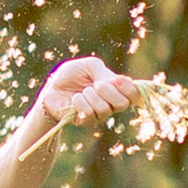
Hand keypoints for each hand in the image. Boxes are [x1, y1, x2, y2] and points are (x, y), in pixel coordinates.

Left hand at [25, 55, 144, 134]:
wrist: (52, 86)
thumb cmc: (72, 74)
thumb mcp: (90, 66)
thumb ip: (104, 72)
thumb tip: (115, 83)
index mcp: (117, 89)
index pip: (135, 94)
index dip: (130, 88)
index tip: (117, 80)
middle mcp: (112, 104)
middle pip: (123, 104)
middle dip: (108, 91)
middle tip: (95, 84)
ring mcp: (99, 115)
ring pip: (104, 109)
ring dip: (90, 95)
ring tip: (82, 91)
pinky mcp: (85, 121)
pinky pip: (89, 114)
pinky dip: (80, 102)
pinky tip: (74, 99)